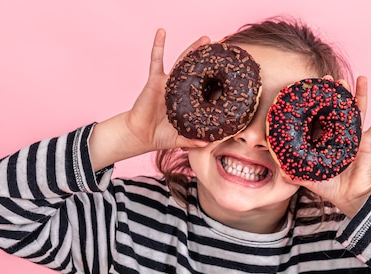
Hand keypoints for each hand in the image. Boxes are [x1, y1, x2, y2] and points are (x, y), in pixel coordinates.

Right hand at [89, 29, 209, 169]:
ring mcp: (168, 83)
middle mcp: (180, 89)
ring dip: (192, 49)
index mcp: (188, 101)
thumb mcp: (180, 138)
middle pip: (198, 71)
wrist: (140, 135)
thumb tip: (208, 144)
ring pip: (182, 62)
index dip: (217, 80)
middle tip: (222, 48)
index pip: (206, 88)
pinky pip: (156, 60)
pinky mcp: (155, 80)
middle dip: (209, 61)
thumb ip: (192, 140)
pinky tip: (161, 32)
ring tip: (205, 38)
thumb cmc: (159, 136)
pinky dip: (158, 45)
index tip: (230, 72)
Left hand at [294, 76, 370, 216]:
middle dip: (337, 93)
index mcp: (325, 139)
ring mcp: (355, 136)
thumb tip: (281, 171)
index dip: (318, 103)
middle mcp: (340, 133)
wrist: (350, 198)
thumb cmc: (331, 187)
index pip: (320, 116)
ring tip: (362, 77)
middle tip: (333, 78)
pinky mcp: (368, 142)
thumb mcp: (309, 178)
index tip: (315, 87)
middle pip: (339, 108)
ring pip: (359, 111)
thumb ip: (295, 174)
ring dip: (361, 94)